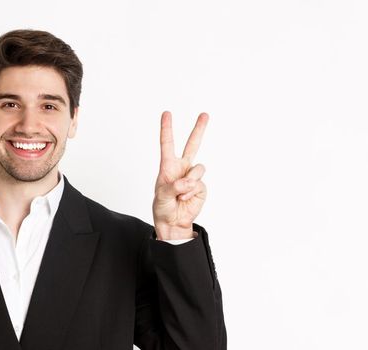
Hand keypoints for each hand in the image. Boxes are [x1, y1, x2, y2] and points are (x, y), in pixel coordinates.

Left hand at [152, 111, 208, 239]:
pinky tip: (185, 198)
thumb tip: (189, 181)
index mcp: (168, 165)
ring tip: (180, 194)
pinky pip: (199, 183)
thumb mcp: (162, 196)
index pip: (167, 144)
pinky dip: (192, 192)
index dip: (167, 128)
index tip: (167, 113)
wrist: (173, 222)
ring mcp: (193, 176)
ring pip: (198, 168)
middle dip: (199, 129)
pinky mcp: (201, 186)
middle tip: (205, 114)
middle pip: (192, 144)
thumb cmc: (163, 207)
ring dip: (189, 182)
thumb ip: (174, 187)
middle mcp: (182, 167)